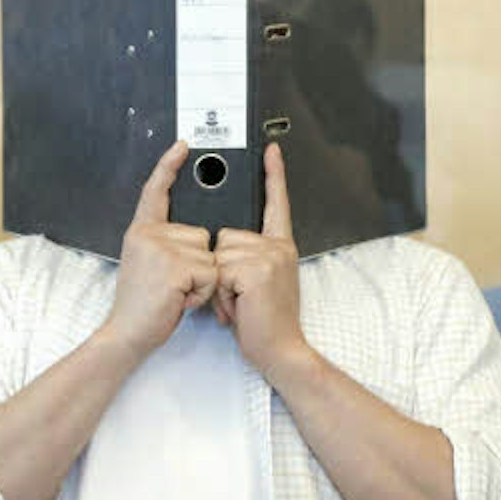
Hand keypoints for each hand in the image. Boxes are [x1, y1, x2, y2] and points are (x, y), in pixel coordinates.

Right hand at [96, 141, 219, 356]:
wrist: (127, 333)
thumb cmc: (143, 306)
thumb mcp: (148, 264)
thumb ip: (163, 244)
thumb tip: (193, 237)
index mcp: (142, 231)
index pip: (156, 191)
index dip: (169, 166)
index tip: (182, 146)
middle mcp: (148, 234)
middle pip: (201, 234)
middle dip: (198, 264)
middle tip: (174, 285)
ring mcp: (160, 247)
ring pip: (209, 253)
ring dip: (202, 280)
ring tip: (176, 293)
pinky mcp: (174, 264)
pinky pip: (210, 271)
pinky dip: (203, 291)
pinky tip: (180, 298)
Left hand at [215, 144, 314, 382]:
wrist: (280, 350)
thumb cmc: (264, 323)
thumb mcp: (260, 283)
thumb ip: (250, 260)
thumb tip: (225, 249)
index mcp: (279, 247)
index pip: (276, 203)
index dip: (273, 175)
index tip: (271, 149)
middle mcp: (278, 247)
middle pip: (226, 236)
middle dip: (222, 269)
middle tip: (240, 296)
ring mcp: (270, 256)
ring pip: (220, 253)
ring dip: (220, 283)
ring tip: (240, 303)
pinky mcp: (257, 269)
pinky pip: (220, 270)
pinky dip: (222, 293)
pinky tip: (240, 306)